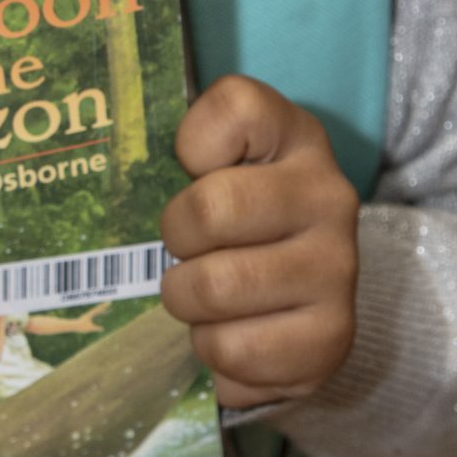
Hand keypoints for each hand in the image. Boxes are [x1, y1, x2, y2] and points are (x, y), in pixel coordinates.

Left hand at [158, 76, 358, 409]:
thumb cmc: (239, 229)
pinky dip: (214, 349)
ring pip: (214, 287)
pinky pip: (234, 348)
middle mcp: (328, 195)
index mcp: (296, 138)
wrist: (301, 311)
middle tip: (186, 252)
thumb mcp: (219, 171)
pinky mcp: (331, 336)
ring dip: (188, 302)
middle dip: (176, 240)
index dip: (193, 142)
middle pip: (209, 208)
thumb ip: (185, 152)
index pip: (236, 107)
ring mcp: (337, 267)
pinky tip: (234, 333)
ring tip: (205, 298)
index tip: (193, 171)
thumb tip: (120, 164)